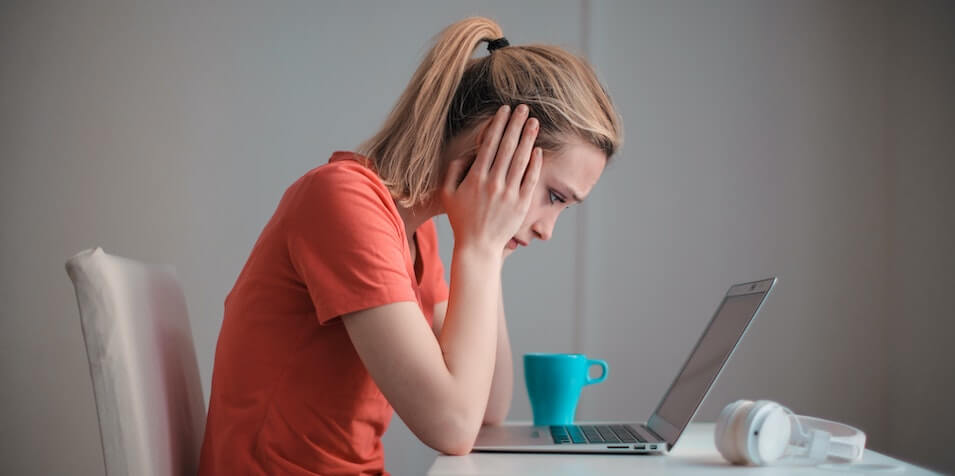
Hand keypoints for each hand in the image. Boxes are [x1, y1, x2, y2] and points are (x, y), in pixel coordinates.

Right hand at [441, 104, 541, 255]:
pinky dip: (535, 163)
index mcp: (475, 178)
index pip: (489, 144)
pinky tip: (538, 149)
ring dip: (528, 138)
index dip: (498, 125)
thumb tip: (467, 152)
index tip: (504, 110)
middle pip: (507, 147)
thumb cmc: (461, 219)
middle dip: (516, 125)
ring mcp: (509, 194)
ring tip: (534, 122)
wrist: (477, 247)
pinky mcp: (521, 204)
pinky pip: (530, 180)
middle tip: (524, 108)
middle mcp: (493, 183)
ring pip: (521, 160)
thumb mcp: (448, 193)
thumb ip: (454, 170)